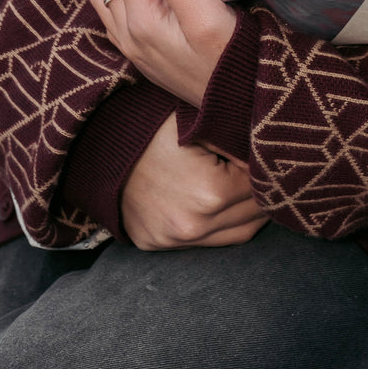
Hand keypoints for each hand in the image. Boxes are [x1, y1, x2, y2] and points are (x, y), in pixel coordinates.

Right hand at [122, 115, 266, 249]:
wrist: (95, 145)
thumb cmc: (152, 125)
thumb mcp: (200, 123)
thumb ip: (238, 140)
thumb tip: (271, 150)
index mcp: (210, 193)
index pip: (262, 186)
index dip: (269, 166)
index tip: (271, 153)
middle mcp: (194, 225)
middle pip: (255, 215)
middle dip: (266, 191)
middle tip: (272, 170)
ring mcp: (173, 240)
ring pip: (238, 235)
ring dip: (251, 213)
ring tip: (256, 187)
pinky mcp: (158, 245)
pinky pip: (207, 242)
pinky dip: (222, 224)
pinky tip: (227, 202)